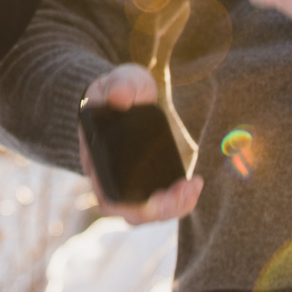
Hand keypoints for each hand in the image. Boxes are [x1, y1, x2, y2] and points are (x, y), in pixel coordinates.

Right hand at [78, 64, 202, 224]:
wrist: (130, 91)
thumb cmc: (120, 87)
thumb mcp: (119, 80)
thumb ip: (120, 85)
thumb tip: (120, 97)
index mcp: (96, 158)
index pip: (108, 195)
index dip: (129, 201)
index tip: (154, 191)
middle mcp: (111, 177)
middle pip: (130, 211)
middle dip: (159, 210)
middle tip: (184, 191)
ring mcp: (131, 181)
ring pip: (148, 212)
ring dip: (173, 207)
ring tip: (193, 187)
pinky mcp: (150, 179)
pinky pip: (163, 201)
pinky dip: (181, 199)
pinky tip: (196, 183)